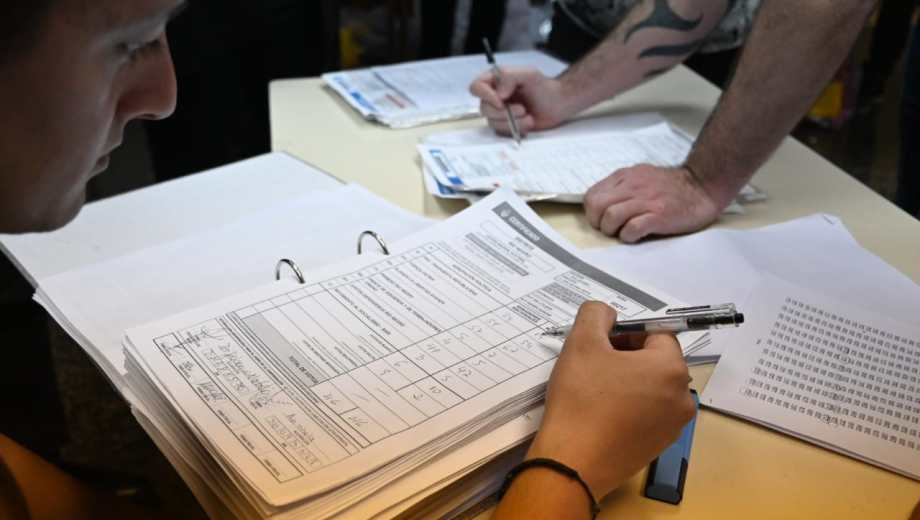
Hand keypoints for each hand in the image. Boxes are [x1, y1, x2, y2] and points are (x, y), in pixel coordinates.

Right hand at [469, 68, 573, 135]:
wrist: (557, 104)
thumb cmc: (544, 87)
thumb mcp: (529, 74)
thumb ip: (509, 77)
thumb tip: (498, 93)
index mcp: (495, 81)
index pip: (476, 87)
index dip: (485, 95)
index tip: (501, 101)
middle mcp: (493, 97)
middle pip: (484, 109)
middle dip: (504, 112)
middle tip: (522, 109)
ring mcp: (499, 113)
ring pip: (493, 123)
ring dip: (513, 122)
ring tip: (528, 117)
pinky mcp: (506, 126)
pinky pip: (502, 132)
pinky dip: (516, 129)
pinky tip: (528, 122)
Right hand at [527, 302, 694, 498]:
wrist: (573, 462)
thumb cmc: (581, 399)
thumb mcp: (581, 342)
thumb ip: (596, 314)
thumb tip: (607, 313)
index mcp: (671, 368)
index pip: (656, 334)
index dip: (627, 333)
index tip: (601, 345)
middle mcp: (682, 397)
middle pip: (656, 361)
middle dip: (627, 357)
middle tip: (594, 366)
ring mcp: (673, 426)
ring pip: (651, 388)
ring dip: (627, 382)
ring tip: (595, 391)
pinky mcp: (658, 447)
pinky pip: (647, 414)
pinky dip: (628, 408)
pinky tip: (601, 414)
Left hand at [583, 164, 722, 242]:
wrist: (702, 186)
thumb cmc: (672, 187)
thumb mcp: (641, 177)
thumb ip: (621, 188)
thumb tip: (602, 205)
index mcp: (625, 177)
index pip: (592, 195)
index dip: (593, 212)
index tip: (601, 220)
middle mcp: (632, 186)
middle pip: (596, 205)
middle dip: (598, 222)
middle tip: (610, 229)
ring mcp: (646, 200)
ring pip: (611, 216)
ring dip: (612, 230)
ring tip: (622, 233)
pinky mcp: (659, 214)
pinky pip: (632, 228)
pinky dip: (628, 236)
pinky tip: (636, 236)